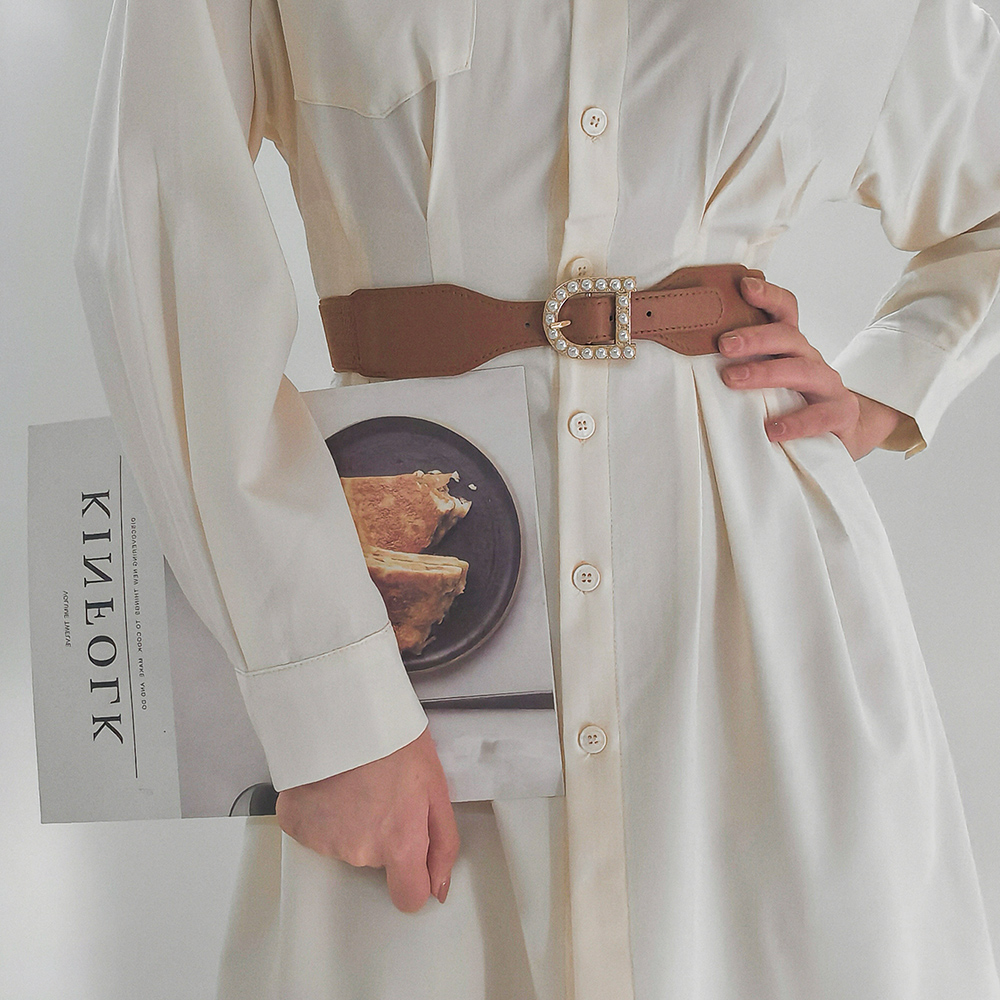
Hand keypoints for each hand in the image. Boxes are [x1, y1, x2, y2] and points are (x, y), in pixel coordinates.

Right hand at [275, 727, 458, 912]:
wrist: (345, 711)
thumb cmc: (394, 740)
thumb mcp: (437, 786)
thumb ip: (443, 842)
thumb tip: (440, 886)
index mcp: (400, 844)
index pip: (408, 897)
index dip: (412, 878)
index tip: (410, 857)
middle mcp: (361, 852)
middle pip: (376, 862)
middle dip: (384, 834)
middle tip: (384, 793)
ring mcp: (325, 841)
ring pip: (345, 844)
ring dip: (353, 821)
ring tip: (358, 782)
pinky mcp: (297, 825)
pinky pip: (315, 830)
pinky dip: (323, 812)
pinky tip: (333, 786)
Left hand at [719, 275, 905, 460]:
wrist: (844, 427)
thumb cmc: (797, 399)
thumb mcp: (772, 376)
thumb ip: (744, 363)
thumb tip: (693, 359)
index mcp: (792, 346)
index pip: (784, 311)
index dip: (768, 296)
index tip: (743, 287)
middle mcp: (811, 358)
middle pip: (788, 337)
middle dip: (756, 337)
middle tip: (724, 344)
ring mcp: (828, 385)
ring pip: (802, 370)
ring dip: (766, 373)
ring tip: (733, 379)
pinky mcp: (839, 413)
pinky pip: (819, 416)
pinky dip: (795, 422)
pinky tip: (771, 429)